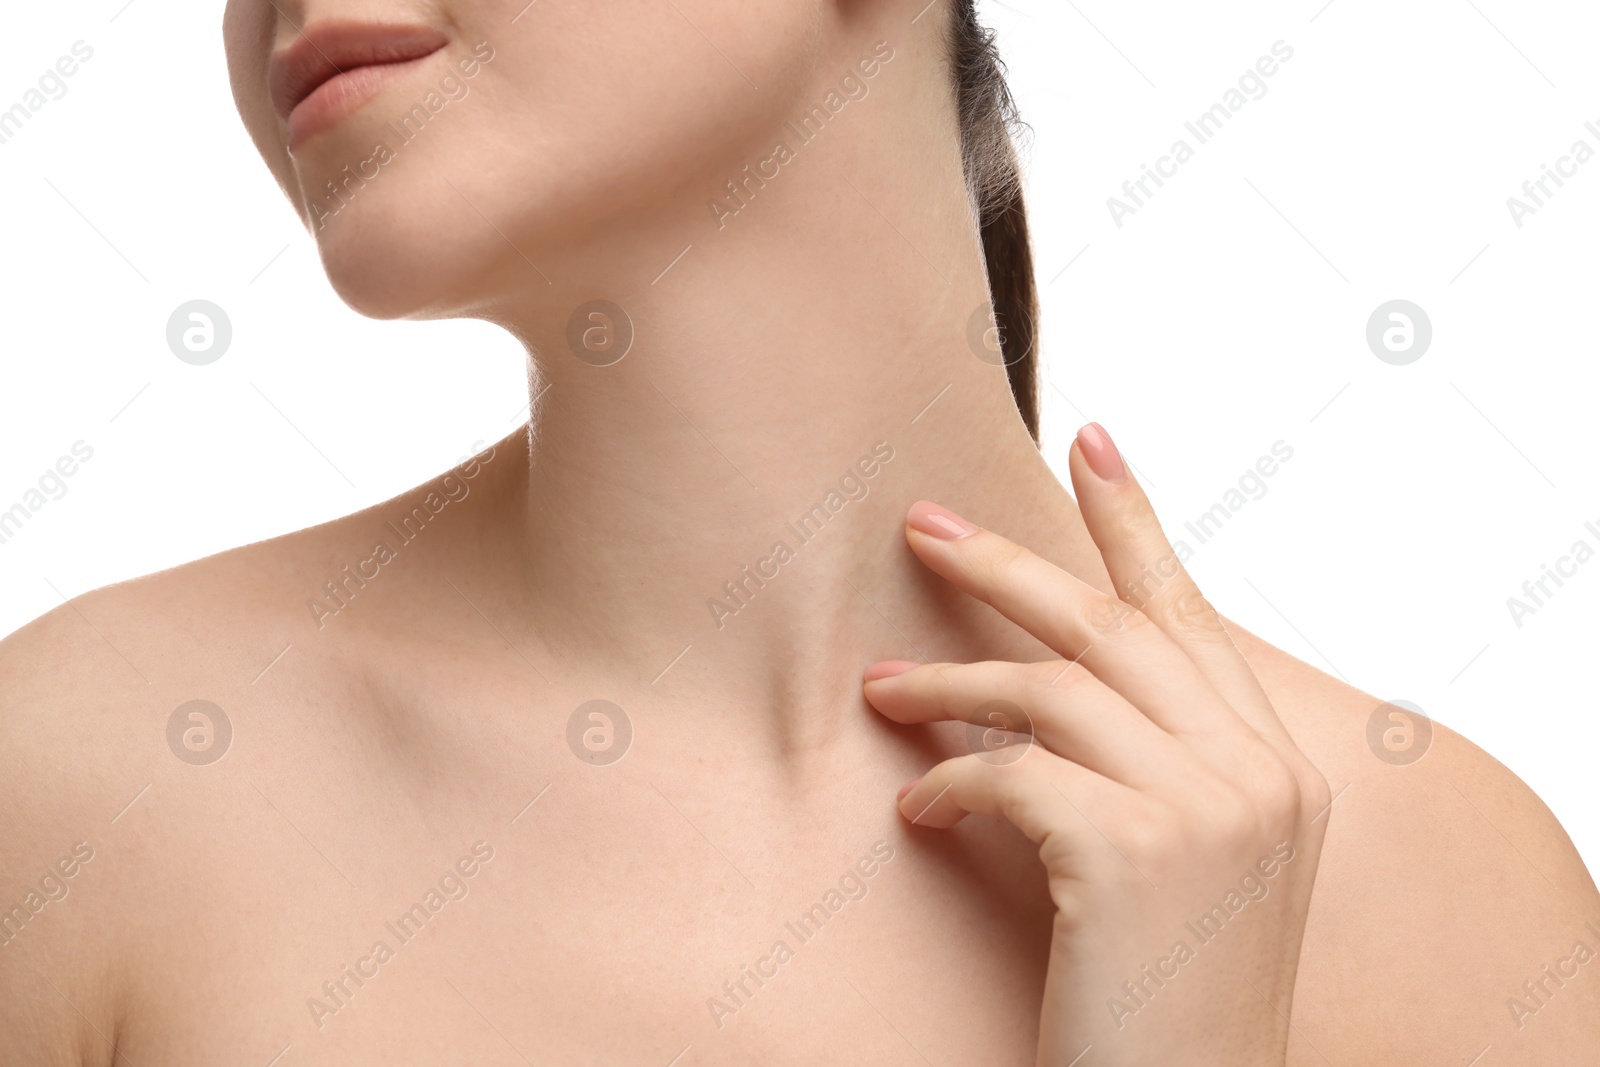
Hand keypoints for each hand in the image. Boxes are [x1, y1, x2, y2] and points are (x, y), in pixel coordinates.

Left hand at [863, 423, 1330, 1066]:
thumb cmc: (1170, 1003)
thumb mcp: (1187, 869)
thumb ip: (1147, 768)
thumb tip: (1031, 690)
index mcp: (1278, 769)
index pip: (1192, 614)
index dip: (1134, 521)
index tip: (1092, 438)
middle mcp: (1257, 775)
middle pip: (1111, 624)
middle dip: (1006, 562)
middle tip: (919, 520)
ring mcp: (1205, 810)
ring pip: (1049, 689)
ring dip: (947, 682)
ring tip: (877, 688)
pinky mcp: (1133, 853)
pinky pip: (1011, 772)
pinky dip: (950, 779)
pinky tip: (919, 808)